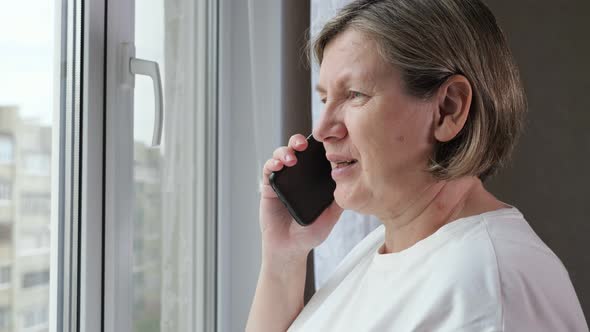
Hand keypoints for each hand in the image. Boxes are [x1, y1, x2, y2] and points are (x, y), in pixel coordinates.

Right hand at [259, 134, 342, 263]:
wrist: (290, 248)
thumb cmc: (310, 233)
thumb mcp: (331, 215)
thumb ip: (340, 199)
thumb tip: (354, 182)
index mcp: (313, 179)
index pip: (315, 155)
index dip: (318, 145)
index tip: (323, 142)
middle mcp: (298, 176)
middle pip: (297, 149)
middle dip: (299, 141)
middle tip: (303, 145)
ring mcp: (283, 179)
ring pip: (281, 154)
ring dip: (285, 151)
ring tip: (291, 158)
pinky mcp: (269, 186)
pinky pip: (268, 169)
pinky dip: (272, 163)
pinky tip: (278, 166)